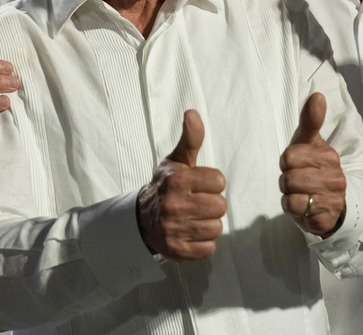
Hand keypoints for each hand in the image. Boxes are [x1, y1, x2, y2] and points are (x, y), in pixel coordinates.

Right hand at [137, 110, 226, 260]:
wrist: (142, 218)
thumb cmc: (167, 186)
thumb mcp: (177, 160)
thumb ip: (190, 138)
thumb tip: (192, 113)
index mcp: (177, 180)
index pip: (219, 181)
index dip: (212, 183)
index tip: (199, 185)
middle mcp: (173, 205)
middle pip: (220, 206)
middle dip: (212, 204)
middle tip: (197, 203)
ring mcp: (173, 229)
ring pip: (216, 228)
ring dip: (208, 224)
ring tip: (193, 218)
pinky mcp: (177, 250)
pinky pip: (209, 249)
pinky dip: (203, 243)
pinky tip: (191, 234)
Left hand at [279, 93, 345, 236]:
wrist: (331, 205)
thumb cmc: (314, 169)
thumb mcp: (309, 143)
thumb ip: (311, 120)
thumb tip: (317, 95)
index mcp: (329, 156)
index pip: (289, 155)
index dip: (287, 162)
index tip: (297, 165)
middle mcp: (334, 177)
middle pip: (288, 176)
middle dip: (287, 180)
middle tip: (298, 182)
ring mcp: (332, 199)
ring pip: (290, 194)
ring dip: (289, 195)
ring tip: (301, 194)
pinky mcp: (325, 218)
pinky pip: (294, 210)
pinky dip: (293, 209)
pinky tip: (304, 206)